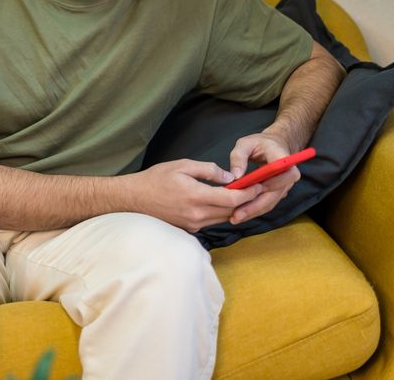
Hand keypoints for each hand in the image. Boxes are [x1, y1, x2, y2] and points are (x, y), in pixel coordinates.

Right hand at [130, 160, 262, 231]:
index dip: (248, 193)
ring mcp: (193, 224)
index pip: (231, 199)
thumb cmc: (156, 178)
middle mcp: (197, 214)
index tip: (258, 184)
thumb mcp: (182, 165)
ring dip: (234, 208)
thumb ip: (208, 170)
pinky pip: (211, 221)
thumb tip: (229, 177)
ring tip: (243, 195)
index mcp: (196, 196)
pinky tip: (222, 203)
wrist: (134, 198)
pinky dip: (220, 213)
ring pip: (223, 218)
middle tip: (256, 188)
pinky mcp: (189, 228)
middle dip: (246, 201)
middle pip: (231, 211)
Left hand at [226, 133, 299, 224]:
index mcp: (284, 159)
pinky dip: (254, 210)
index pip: (283, 174)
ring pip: (270, 202)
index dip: (269, 184)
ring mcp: (284, 186)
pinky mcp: (278, 193)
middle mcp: (288, 175)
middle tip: (236, 215)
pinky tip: (240, 215)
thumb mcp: (245, 143)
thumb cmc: (259, 143)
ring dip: (253, 212)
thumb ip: (239, 157)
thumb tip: (235, 176)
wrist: (273, 146)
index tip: (251, 192)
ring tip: (235, 218)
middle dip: (255, 206)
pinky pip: (267, 203)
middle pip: (275, 194)